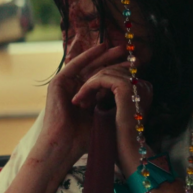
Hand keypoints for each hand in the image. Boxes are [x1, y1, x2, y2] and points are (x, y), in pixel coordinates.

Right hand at [36, 44, 127, 161]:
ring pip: (88, 66)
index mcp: (85, 99)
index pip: (103, 81)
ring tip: (119, 48)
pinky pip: (75, 65)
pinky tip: (101, 48)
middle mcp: (75, 90)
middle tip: (129, 52)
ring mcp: (66, 86)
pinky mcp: (58, 83)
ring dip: (103, 55)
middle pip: (96, 71)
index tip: (134, 68)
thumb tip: (133, 92)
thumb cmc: (84, 137)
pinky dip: (88, 56)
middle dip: (113, 61)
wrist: (65, 144)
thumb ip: (112, 102)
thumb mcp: (103, 115)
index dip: (118, 73)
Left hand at [71, 63, 153, 171]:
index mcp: (143, 89)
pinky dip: (87, 87)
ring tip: (78, 102)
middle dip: (92, 83)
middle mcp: (143, 84)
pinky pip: (101, 78)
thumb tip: (98, 89)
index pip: (118, 75)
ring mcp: (136, 85)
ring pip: (105, 73)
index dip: (100, 84)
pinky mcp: (125, 88)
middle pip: (112, 71)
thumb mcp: (116, 112)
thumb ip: (112, 98)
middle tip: (80, 100)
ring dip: (88, 86)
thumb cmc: (120, 138)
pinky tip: (79, 100)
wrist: (126, 152)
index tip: (87, 99)